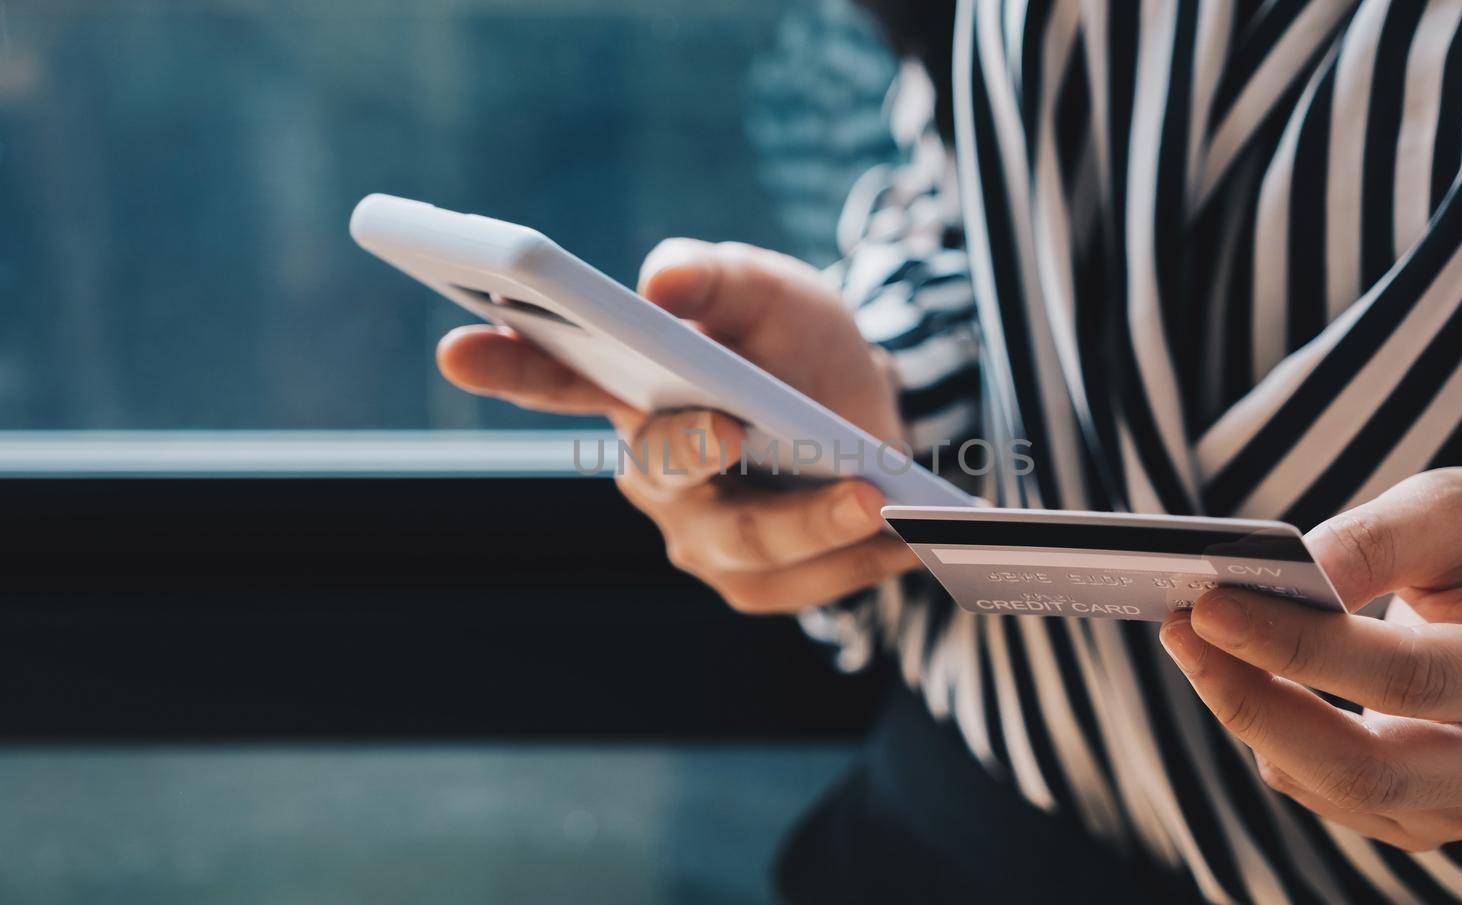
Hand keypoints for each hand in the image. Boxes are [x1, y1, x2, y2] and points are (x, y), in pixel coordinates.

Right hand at [437, 238, 920, 611]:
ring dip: (809, 523)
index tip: (456, 345)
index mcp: (629, 389)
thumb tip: (663, 276)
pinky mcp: (752, 581)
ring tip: (878, 499)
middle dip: (692, 449)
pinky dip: (857, 561)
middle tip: (733, 425)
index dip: (504, 364)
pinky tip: (912, 539)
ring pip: (739, 543)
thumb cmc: (796, 345)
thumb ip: (718, 276)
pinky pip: (799, 585)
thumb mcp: (770, 290)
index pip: (553, 376)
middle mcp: (649, 470)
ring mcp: (696, 534)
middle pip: (658, 471)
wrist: (866, 412)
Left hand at [1160, 467, 1461, 850]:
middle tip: (1179, 630)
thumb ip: (1376, 538)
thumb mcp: (1457, 507)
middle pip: (1366, 766)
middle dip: (1254, 701)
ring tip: (1190, 639)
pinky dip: (1265, 731)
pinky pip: (1321, 788)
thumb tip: (1290, 572)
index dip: (1297, 647)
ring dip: (1246, 713)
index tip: (1210, 605)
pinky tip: (1233, 672)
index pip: (1407, 678)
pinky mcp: (1419, 814)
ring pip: (1334, 785)